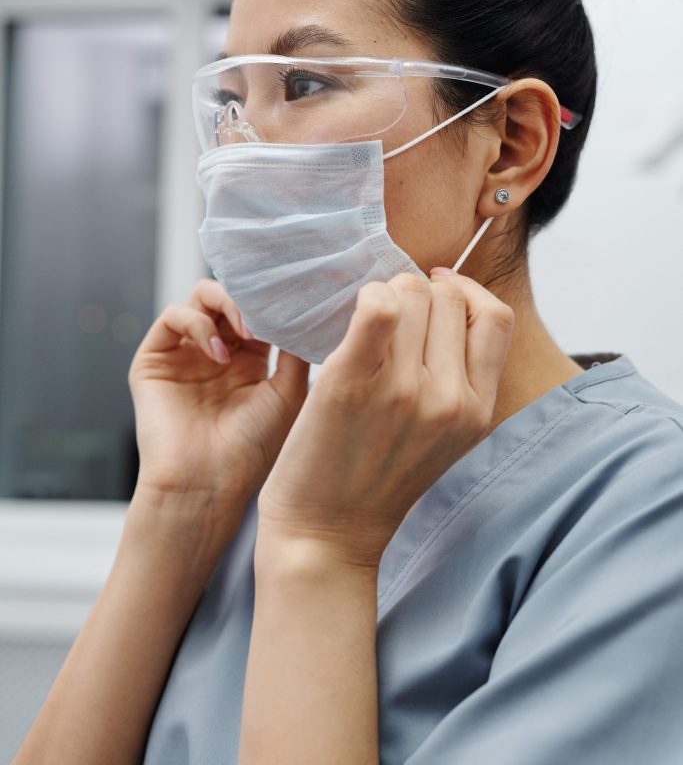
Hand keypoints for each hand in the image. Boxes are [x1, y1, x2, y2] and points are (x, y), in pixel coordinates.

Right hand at [127, 279, 309, 533]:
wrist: (208, 485)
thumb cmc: (252, 449)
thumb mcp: (289, 393)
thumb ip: (296, 349)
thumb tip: (305, 310)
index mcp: (249, 361)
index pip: (258, 311)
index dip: (274, 301)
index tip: (294, 297)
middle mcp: (216, 354)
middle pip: (230, 297)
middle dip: (249, 298)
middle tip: (266, 316)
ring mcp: (184, 355)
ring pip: (201, 298)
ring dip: (226, 304)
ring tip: (246, 333)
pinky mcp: (154, 360)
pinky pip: (172, 316)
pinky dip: (198, 323)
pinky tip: (219, 353)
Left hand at [256, 270, 513, 568]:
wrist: (325, 536)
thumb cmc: (376, 480)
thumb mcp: (444, 437)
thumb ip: (459, 380)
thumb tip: (447, 301)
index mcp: (478, 411)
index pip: (495, 316)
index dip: (465, 292)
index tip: (436, 293)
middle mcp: (449, 399)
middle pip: (447, 297)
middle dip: (418, 291)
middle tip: (389, 314)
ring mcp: (402, 390)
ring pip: (410, 291)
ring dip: (386, 292)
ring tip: (365, 321)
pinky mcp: (351, 382)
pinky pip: (376, 307)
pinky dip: (367, 295)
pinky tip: (351, 314)